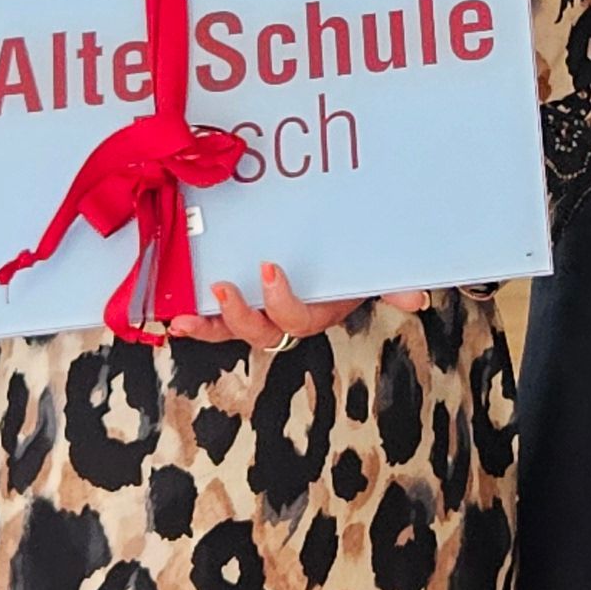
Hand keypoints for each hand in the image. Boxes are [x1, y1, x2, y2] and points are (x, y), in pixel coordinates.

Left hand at [163, 260, 401, 348]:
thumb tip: (417, 298)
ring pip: (230, 331)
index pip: (297, 319)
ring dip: (207, 326)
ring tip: (183, 318)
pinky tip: (172, 315)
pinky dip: (194, 320)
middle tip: (221, 287)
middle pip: (260, 333)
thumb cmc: (350, 264)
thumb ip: (390, 284)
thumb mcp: (370, 270)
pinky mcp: (236, 301)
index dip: (280, 301)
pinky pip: (213, 319)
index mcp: (316, 312)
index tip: (269, 267)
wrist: (336, 256)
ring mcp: (258, 313)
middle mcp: (284, 320)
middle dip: (238, 315)